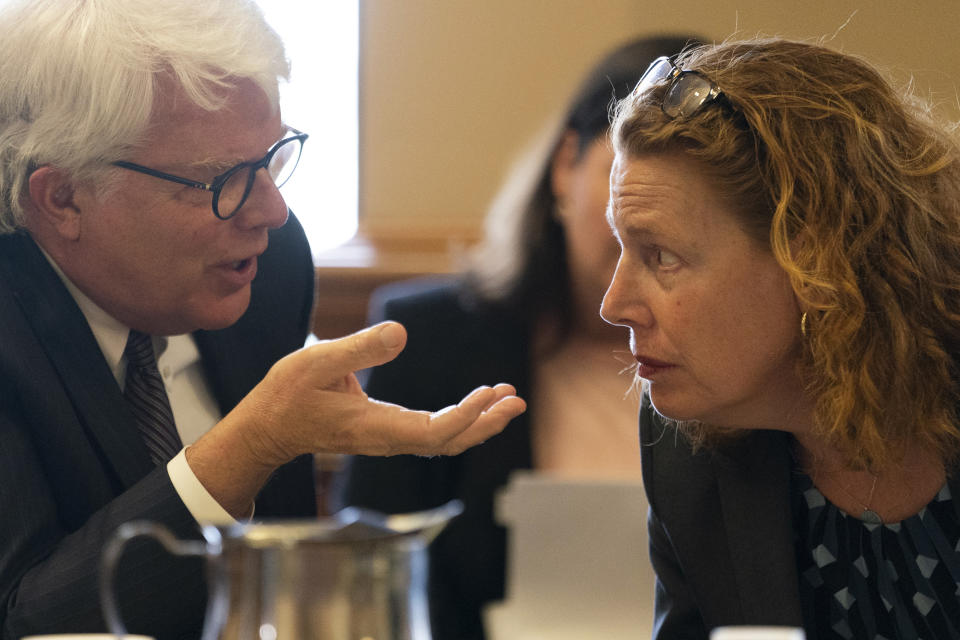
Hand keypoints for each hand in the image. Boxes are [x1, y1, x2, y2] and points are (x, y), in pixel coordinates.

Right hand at [244, 321, 525, 461]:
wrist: (268, 428)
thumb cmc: (287, 396)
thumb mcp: (315, 362)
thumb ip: (359, 349)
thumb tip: (401, 334)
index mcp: (375, 428)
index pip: (434, 433)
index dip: (465, 417)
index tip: (488, 394)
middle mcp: (388, 439)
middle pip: (449, 442)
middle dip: (486, 423)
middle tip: (517, 400)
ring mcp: (389, 438)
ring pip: (445, 440)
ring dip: (478, 421)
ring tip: (507, 397)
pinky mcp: (388, 430)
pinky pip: (433, 431)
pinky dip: (460, 417)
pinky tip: (476, 401)